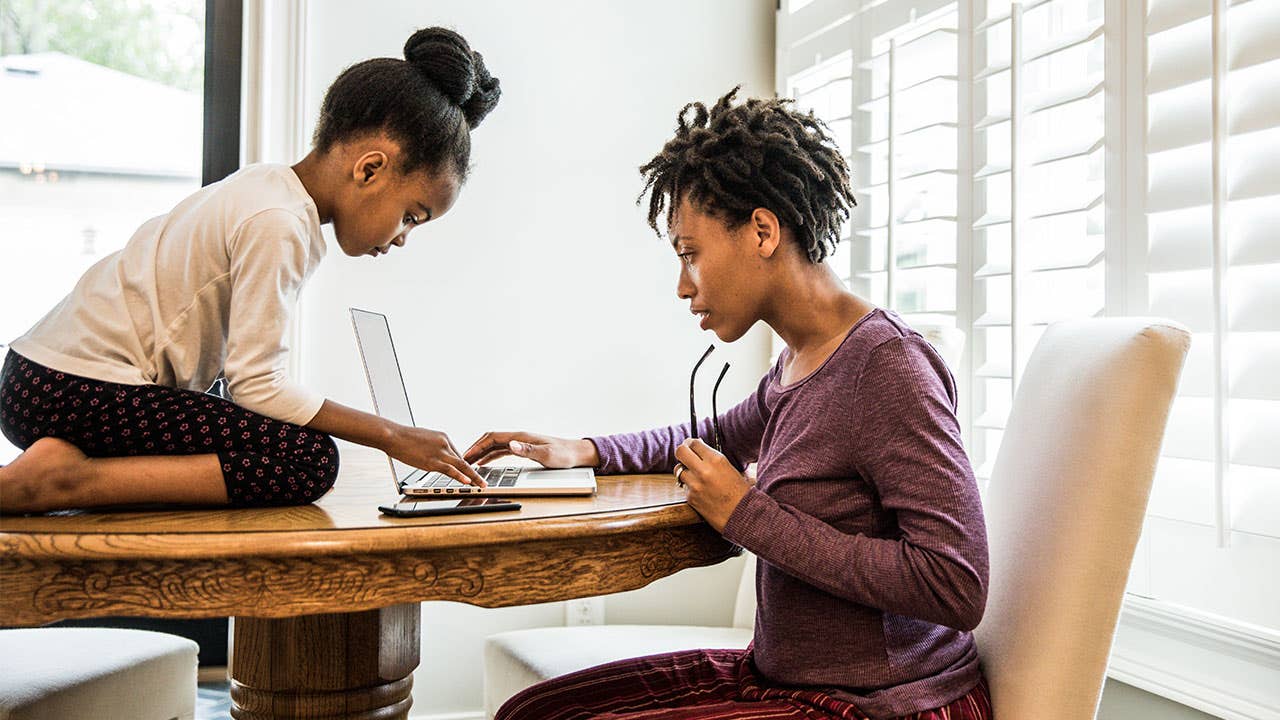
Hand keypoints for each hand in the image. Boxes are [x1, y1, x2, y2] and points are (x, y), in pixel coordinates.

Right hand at [388, 425, 486, 485]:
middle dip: (474, 471)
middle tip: (482, 480)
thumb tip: (433, 455)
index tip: (469, 473)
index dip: (463, 466)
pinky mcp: (432, 461)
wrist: (393, 435)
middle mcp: (445, 443)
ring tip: (481, 484)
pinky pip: (450, 470)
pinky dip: (460, 476)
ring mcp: (440, 452)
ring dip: (473, 477)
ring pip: (462, 465)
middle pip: (463, 460)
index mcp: (443, 437)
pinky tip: (467, 482)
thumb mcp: (423, 439)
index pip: (456, 454)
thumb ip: (432, 447)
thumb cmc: (404, 437)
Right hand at [464, 431, 598, 468]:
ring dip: (481, 453)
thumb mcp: (546, 454)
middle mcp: (518, 438)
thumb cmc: (563, 454)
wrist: (576, 454)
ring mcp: (520, 443)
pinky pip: (502, 451)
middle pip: (490, 440)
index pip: (493, 437)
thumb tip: (510, 445)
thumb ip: (527, 450)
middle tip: (462, 460)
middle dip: (475, 449)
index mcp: (521, 437)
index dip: (477, 445)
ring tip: (469, 463)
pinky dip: (490, 456)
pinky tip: (485, 463)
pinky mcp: (524, 450)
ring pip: (494, 446)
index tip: (466, 455)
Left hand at [674, 438, 750, 532]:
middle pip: (680, 452)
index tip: (690, 446)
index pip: (693, 443)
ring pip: (678, 470)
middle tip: (685, 456)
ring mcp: (695, 485)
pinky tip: (701, 491)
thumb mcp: (729, 468)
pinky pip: (684, 487)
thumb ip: (711, 458)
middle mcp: (703, 470)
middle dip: (682, 452)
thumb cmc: (740, 491)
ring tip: (694, 476)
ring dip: (684, 471)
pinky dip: (690, 487)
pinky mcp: (691, 498)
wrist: (743, 515)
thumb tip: (696, 446)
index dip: (690, 443)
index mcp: (716, 460)